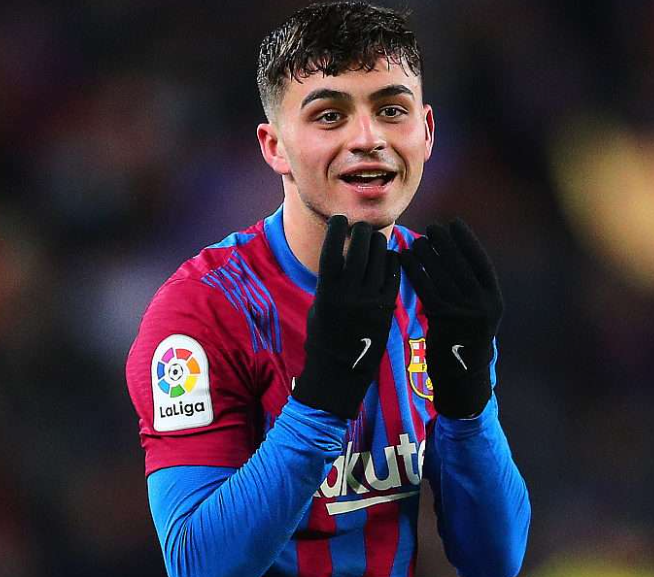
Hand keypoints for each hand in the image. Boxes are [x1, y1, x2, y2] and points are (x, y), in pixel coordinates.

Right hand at [292, 215, 400, 419]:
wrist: (340, 371)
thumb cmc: (323, 337)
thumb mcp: (318, 307)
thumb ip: (329, 282)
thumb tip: (340, 256)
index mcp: (327, 291)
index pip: (332, 250)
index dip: (337, 229)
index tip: (340, 219)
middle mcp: (349, 293)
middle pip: (359, 248)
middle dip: (361, 231)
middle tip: (361, 228)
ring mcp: (370, 300)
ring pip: (379, 257)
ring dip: (378, 242)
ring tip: (374, 240)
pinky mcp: (387, 308)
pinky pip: (394, 274)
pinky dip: (392, 260)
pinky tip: (389, 256)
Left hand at [400, 219, 502, 417]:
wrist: (462, 379)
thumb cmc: (464, 343)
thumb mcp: (476, 316)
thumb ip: (470, 290)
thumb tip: (451, 257)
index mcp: (494, 299)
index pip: (480, 260)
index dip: (467, 239)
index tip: (455, 223)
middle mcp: (483, 304)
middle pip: (461, 263)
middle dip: (446, 242)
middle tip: (432, 228)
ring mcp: (465, 312)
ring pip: (443, 273)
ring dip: (429, 253)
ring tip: (419, 240)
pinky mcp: (444, 320)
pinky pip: (426, 287)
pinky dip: (415, 270)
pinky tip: (405, 258)